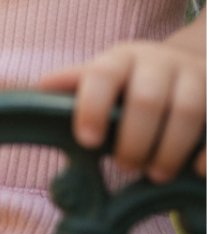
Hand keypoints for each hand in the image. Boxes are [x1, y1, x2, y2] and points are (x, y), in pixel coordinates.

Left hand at [39, 36, 205, 182]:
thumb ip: (77, 83)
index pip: (101, 76)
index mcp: (122, 58)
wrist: (191, 62)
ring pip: (188, 112)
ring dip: (170, 149)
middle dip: (134, 140)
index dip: (91, 107)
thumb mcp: (106, 74)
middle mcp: (160, 62)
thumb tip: (41, 88)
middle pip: (147, 100)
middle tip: (125, 166)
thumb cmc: (135, 78)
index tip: (86, 141)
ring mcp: (198, 76)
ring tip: (156, 175)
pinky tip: (197, 172)